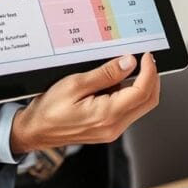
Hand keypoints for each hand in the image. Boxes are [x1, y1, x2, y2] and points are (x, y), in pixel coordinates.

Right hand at [10, 52, 159, 153]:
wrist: (36, 130)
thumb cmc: (49, 109)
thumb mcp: (76, 84)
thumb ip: (106, 74)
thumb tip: (129, 63)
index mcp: (108, 115)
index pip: (142, 92)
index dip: (149, 71)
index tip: (146, 56)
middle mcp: (114, 127)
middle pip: (148, 101)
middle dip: (152, 79)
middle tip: (145, 60)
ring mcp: (112, 130)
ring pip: (140, 106)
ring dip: (139, 86)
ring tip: (119, 71)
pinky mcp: (109, 129)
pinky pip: (128, 111)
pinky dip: (128, 95)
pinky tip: (112, 85)